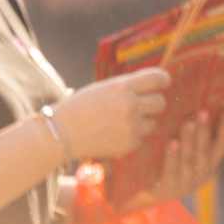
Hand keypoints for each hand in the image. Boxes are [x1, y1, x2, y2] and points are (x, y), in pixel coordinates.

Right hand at [50, 69, 170, 159]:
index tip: (162, 84)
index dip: (163, 80)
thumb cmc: (80, 107)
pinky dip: (131, 138)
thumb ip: (128, 86)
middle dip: (152, 104)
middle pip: (160, 102)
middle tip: (140, 107)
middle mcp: (129, 105)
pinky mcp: (127, 145)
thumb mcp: (104, 88)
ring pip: (152, 123)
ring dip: (142, 123)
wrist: (60, 133)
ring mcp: (130, 127)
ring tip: (121, 123)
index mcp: (122, 87)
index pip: (157, 78)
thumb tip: (154, 85)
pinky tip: (113, 135)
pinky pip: (140, 139)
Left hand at [136, 109, 223, 207]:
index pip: (223, 144)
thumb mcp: (189, 155)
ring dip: (190, 140)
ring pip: (190, 159)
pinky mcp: (167, 188)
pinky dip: (173, 156)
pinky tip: (172, 142)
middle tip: (203, 111)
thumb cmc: (172, 166)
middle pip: (205, 150)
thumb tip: (198, 105)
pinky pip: (171, 170)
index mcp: (211, 164)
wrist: (150, 194)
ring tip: (188, 123)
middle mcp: (202, 174)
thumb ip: (197, 139)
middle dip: (205, 130)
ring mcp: (185, 183)